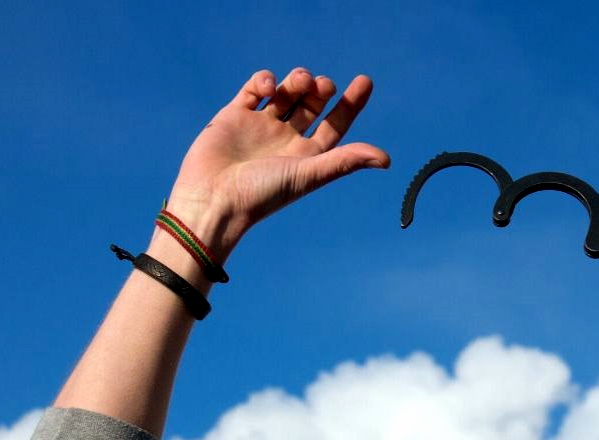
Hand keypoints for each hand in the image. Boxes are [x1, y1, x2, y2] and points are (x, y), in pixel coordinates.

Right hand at [163, 68, 389, 259]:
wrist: (213, 200)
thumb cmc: (262, 194)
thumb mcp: (309, 175)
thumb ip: (345, 161)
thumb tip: (386, 159)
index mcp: (307, 156)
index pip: (335, 124)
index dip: (351, 103)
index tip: (365, 81)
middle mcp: (285, 140)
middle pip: (312, 104)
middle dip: (321, 89)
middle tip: (324, 86)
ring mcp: (260, 126)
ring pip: (286, 93)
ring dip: (297, 81)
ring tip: (301, 82)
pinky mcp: (234, 116)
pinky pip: (254, 90)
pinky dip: (265, 80)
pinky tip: (270, 88)